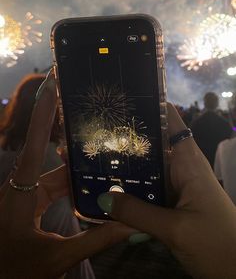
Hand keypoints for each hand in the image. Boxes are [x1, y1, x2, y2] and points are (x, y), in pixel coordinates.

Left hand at [0, 72, 134, 278]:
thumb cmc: (13, 272)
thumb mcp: (56, 258)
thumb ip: (95, 239)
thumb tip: (131, 224)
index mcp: (20, 190)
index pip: (35, 141)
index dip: (44, 109)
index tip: (53, 82)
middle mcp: (21, 185)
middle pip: (50, 154)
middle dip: (73, 137)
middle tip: (94, 118)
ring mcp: (23, 194)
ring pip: (55, 174)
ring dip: (77, 168)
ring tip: (104, 153)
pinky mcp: (27, 204)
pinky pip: (52, 188)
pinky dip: (71, 187)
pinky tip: (92, 186)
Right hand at [98, 103, 235, 278]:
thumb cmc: (217, 243)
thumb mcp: (175, 229)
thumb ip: (138, 213)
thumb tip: (103, 197)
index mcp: (188, 160)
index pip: (170, 120)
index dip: (149, 106)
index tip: (120, 100)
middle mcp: (181, 167)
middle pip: (152, 144)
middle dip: (126, 138)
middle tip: (91, 134)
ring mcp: (177, 185)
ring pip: (148, 168)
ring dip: (126, 166)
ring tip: (92, 159)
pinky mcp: (173, 202)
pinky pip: (149, 189)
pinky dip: (131, 188)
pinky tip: (108, 189)